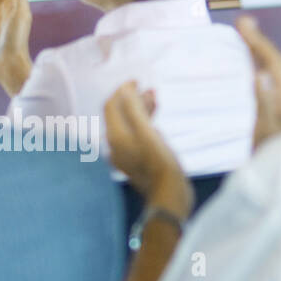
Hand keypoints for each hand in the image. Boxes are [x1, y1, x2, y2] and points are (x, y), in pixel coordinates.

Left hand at [103, 80, 192, 218]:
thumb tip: (127, 89)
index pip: (112, 105)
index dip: (123, 90)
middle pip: (120, 115)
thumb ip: (135, 109)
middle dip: (134, 100)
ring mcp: (125, 154)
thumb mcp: (148, 132)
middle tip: (151, 90)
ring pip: (130, 125)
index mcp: (115, 136)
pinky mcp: (137, 161)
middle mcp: (115, 144)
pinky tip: (156, 122)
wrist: (169, 198)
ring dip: (141, 111)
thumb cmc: (160, 164)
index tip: (137, 81)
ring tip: (156, 100)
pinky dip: (145, 125)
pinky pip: (137, 136)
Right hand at [236, 16, 280, 149]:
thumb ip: (265, 103)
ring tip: (244, 35)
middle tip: (241, 23)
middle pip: (274, 60)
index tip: (242, 24)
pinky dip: (259, 63)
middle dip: (258, 40)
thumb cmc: (269, 154)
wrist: (280, 178)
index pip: (272, 60)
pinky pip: (271, 76)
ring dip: (259, 50)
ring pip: (273, 67)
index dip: (257, 41)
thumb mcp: (265, 130)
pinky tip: (251, 62)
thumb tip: (261, 74)